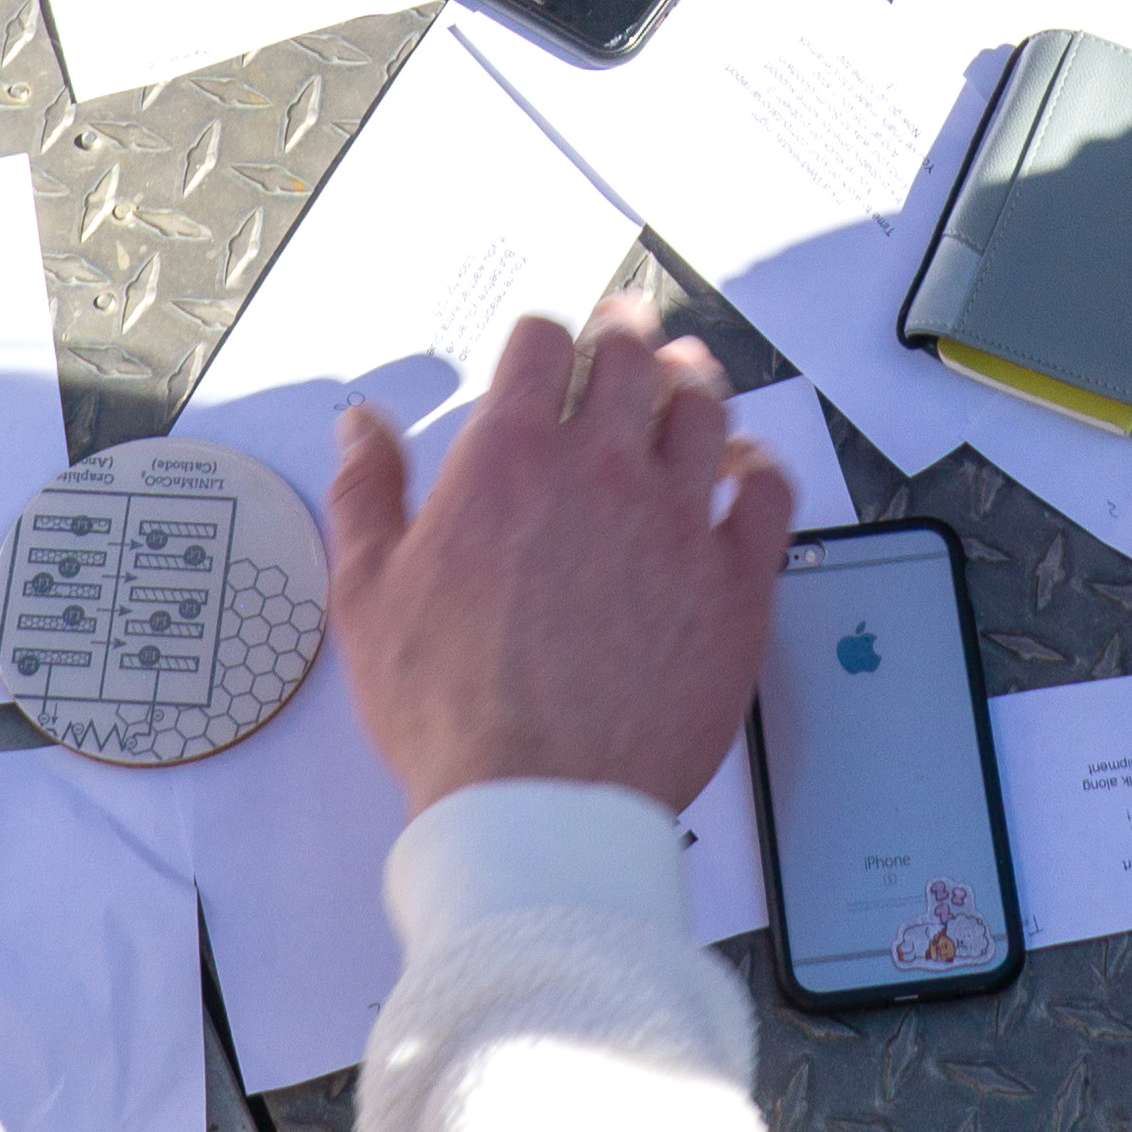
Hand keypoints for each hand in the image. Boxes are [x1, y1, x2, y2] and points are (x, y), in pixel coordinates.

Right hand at [327, 301, 793, 815]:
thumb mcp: (369, 595)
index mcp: (510, 459)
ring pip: (704, 408)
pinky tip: (743, 469)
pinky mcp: (735, 580)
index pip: (541, 346)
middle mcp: (601, 470)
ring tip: (685, 378)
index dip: (544, 338)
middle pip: (630, 358)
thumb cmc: (448, 710)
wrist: (538, 802)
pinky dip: (759, 466)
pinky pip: (769, 492)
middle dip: (625, 331)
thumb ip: (367, 493)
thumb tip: (362, 423)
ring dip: (692, 381)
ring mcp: (678, 521)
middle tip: (626, 328)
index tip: (548, 349)